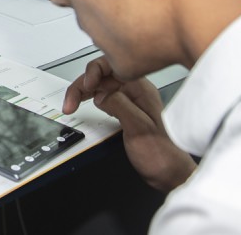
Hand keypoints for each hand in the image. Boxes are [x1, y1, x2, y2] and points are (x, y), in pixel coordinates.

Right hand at [63, 56, 195, 191]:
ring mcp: (131, 100)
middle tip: (70, 101)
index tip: (84, 86)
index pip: (112, 66)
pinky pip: (104, 97)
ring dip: (83, 92)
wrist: (170, 174)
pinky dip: (90, 99)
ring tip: (72, 103)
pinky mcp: (126, 111)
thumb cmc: (162, 154)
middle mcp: (136, 92)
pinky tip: (85, 105)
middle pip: (102, 75)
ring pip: (100, 86)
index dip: (93, 72)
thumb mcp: (139, 128)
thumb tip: (101, 94)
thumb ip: (119, 105)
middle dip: (82, 84)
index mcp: (141, 89)